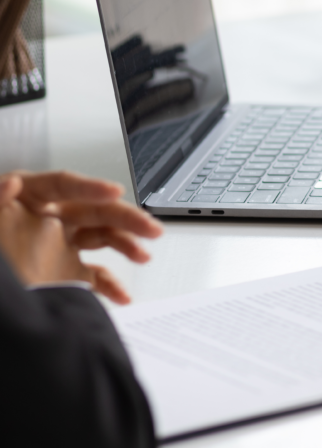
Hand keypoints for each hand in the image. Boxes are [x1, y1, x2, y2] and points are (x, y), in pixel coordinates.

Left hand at [0, 171, 162, 303]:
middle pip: (96, 211)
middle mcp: (49, 220)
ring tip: (143, 255)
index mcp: (29, 199)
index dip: (91, 188)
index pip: (66, 185)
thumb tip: (11, 185)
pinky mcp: (64, 273)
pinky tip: (121, 295)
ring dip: (127, 245)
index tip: (114, 192)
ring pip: (103, 238)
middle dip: (127, 218)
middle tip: (149, 227)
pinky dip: (111, 285)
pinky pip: (95, 274)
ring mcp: (59, 247)